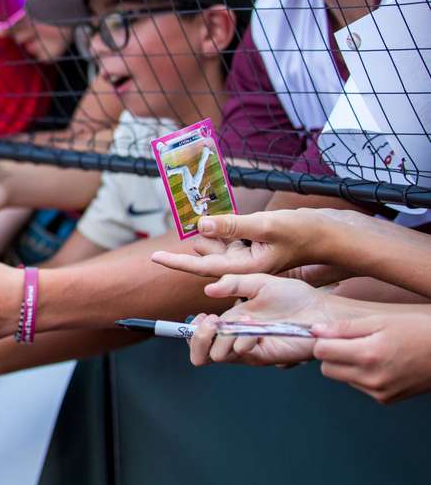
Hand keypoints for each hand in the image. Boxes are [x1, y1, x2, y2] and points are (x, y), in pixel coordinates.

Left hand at [150, 208, 354, 278]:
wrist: (330, 232)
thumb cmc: (303, 230)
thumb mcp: (266, 225)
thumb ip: (233, 226)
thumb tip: (201, 225)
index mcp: (247, 269)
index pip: (204, 268)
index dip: (178, 263)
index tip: (154, 257)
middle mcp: (246, 266)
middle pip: (208, 257)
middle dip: (193, 244)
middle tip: (177, 227)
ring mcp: (250, 256)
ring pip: (218, 246)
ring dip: (208, 233)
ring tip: (198, 216)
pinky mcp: (254, 246)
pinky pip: (230, 238)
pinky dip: (222, 228)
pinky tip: (218, 216)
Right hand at [186, 274, 362, 368]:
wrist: (321, 310)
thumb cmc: (294, 297)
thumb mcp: (259, 282)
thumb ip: (233, 283)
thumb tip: (208, 290)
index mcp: (231, 324)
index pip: (200, 339)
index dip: (193, 332)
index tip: (203, 316)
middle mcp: (236, 340)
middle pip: (200, 355)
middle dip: (198, 338)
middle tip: (211, 321)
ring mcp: (249, 350)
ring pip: (217, 356)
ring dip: (220, 335)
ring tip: (236, 320)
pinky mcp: (264, 355)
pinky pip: (242, 353)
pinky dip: (241, 338)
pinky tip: (254, 325)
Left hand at [313, 310, 430, 403]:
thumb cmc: (418, 332)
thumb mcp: (380, 321)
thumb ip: (344, 328)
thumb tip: (315, 330)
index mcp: (368, 355)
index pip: (321, 352)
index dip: (322, 340)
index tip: (331, 334)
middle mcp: (371, 378)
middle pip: (327, 369)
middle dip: (331, 355)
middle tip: (350, 342)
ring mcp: (379, 392)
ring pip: (343, 378)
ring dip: (348, 366)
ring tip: (372, 351)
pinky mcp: (386, 399)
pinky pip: (360, 386)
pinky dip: (363, 376)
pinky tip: (382, 364)